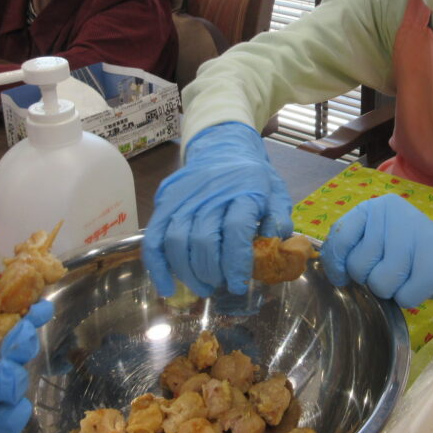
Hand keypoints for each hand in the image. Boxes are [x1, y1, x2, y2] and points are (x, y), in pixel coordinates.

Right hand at [142, 122, 292, 297]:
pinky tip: (167, 286)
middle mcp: (211, 193)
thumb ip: (278, 218)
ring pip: (176, 240)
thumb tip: (276, 246)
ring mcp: (184, 196)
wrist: (224, 146)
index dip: (236, 263)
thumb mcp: (276, 191)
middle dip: (212, 272)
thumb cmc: (253, 176)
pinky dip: (157, 266)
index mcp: (244, 190)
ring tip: (202, 287)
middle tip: (220, 286)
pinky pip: (154, 237)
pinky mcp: (165, 200)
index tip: (239, 284)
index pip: (236, 230)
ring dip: (187, 272)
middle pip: (203, 239)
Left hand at [320, 194, 432, 308]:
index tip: (342, 277)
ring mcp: (417, 233)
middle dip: (370, 278)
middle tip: (390, 269)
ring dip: (390, 291)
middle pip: (359, 267)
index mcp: (374, 207)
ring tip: (406, 275)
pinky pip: (405, 297)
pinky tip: (420, 282)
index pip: (340, 237)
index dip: (336, 263)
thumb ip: (351, 247)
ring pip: (380, 284)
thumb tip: (334, 273)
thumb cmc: (404, 250)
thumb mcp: (375, 239)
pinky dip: (410, 298)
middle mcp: (394, 213)